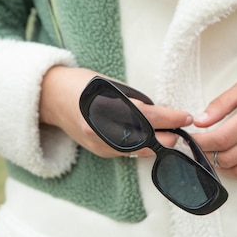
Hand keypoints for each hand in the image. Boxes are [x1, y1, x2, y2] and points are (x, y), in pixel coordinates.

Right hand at [40, 66, 192, 157]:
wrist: (50, 98)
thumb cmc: (81, 84)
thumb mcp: (109, 84)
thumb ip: (133, 100)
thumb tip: (158, 112)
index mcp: (105, 108)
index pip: (147, 117)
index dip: (170, 119)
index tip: (186, 117)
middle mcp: (102, 129)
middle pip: (145, 139)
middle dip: (167, 136)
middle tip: (181, 130)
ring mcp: (99, 144)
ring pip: (138, 150)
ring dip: (157, 144)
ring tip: (170, 136)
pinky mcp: (99, 151)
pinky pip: (126, 152)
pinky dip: (142, 148)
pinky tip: (151, 142)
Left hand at [192, 61, 236, 181]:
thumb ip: (221, 104)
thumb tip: (199, 121)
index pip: (223, 138)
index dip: (202, 142)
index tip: (190, 138)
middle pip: (230, 157)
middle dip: (208, 154)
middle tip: (198, 146)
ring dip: (222, 166)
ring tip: (213, 153)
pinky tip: (231, 159)